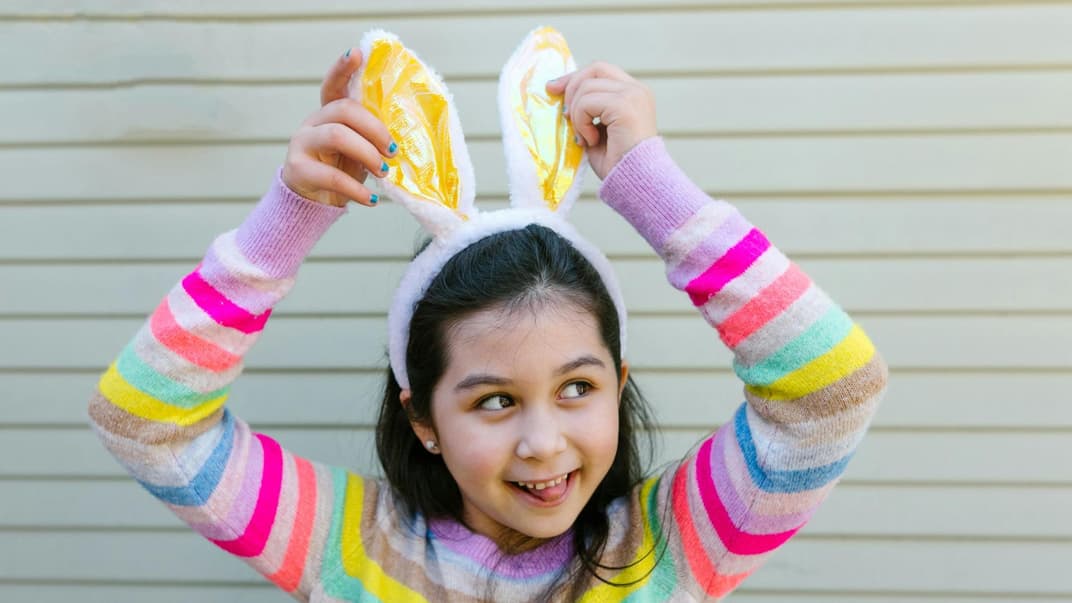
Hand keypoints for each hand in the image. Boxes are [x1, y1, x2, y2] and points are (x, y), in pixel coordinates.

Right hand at [281, 49, 396, 206]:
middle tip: (393, 152)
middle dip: (375, 129)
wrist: (314, 203)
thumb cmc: (343, 170)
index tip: (357, 53)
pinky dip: (356, 189)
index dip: (343, 68)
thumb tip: (408, 136)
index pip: (335, 84)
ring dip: (367, 154)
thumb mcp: (360, 149)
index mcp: (329, 113)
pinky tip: (371, 199)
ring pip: (336, 135)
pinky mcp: (298, 169)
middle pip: (344, 110)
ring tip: (383, 173)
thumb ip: (372, 136)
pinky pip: (330, 175)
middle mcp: (313, 122)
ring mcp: (302, 143)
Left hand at [545, 62, 656, 179]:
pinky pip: (587, 102)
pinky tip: (591, 140)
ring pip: (586, 87)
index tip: (553, 89)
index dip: (575, 77)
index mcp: (633, 93)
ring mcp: (633, 95)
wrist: (636, 182)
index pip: (600, 71)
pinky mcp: (624, 104)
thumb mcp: (597, 130)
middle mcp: (636, 90)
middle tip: (565, 116)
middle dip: (571, 88)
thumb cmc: (617, 164)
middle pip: (594, 70)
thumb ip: (586, 109)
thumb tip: (559, 93)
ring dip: (577, 115)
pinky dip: (581, 123)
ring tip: (585, 137)